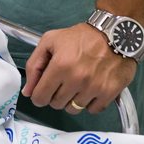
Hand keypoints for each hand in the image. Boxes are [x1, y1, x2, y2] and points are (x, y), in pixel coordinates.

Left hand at [22, 23, 137, 113]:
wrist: (114, 33)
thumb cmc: (82, 37)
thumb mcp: (50, 41)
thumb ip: (33, 66)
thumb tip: (28, 91)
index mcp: (60, 65)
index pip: (40, 97)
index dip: (39, 96)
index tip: (43, 92)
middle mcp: (76, 78)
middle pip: (56, 104)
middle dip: (56, 95)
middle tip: (63, 82)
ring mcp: (94, 87)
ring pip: (74, 108)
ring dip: (73, 99)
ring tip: (78, 83)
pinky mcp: (109, 92)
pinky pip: (92, 110)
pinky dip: (90, 103)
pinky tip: (90, 89)